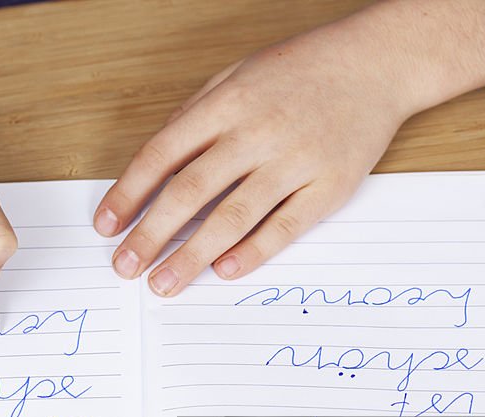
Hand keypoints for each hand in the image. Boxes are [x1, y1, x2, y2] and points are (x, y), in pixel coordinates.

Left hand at [94, 0, 484, 295]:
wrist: (378, 64)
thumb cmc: (300, 72)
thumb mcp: (236, 76)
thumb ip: (195, 118)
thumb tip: (154, 169)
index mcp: (226, 104)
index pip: (163, 154)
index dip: (129, 193)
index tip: (106, 226)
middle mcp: (257, 132)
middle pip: (190, 192)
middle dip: (151, 235)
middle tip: (124, 267)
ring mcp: (295, 161)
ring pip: (233, 217)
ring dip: (192, 256)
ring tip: (163, 284)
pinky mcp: (329, 186)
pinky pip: (284, 227)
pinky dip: (252, 252)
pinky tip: (223, 271)